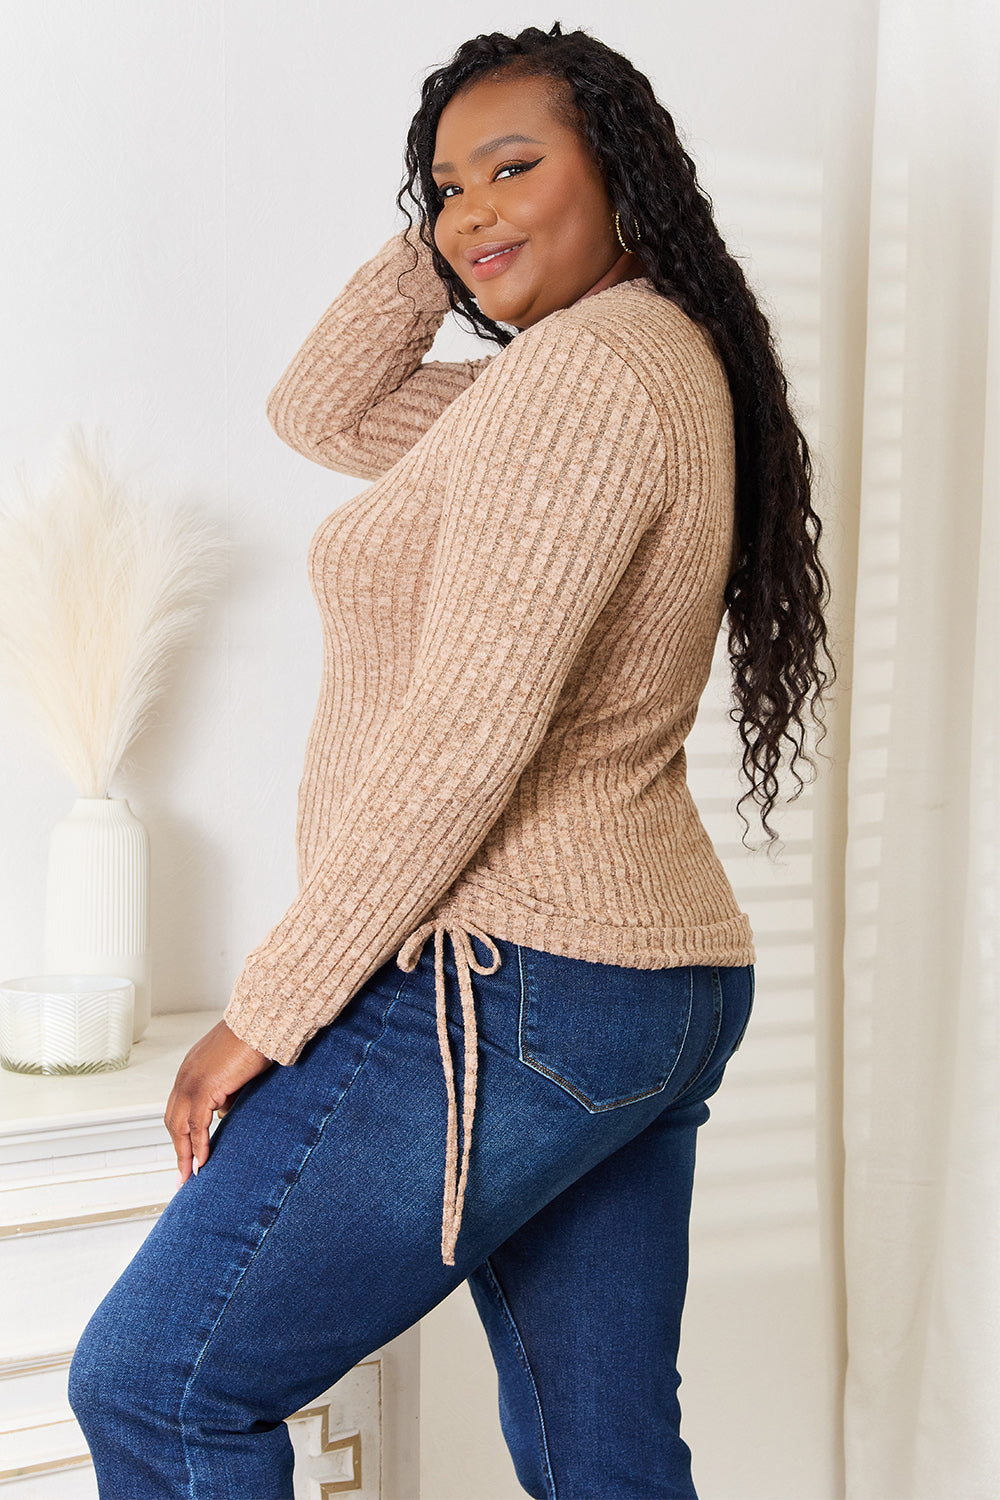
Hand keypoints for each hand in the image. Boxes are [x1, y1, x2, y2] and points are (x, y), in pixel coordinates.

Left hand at [164, 1020, 272, 1182]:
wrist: (261, 1021)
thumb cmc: (256, 1039)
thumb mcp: (236, 1069)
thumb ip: (226, 1090)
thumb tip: (223, 1111)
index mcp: (191, 1069)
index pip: (179, 1107)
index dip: (181, 1132)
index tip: (186, 1152)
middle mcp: (186, 1076)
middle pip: (172, 1119)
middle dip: (178, 1148)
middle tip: (184, 1172)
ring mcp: (192, 1081)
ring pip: (180, 1126)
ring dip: (184, 1153)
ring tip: (190, 1175)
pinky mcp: (204, 1087)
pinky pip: (196, 1125)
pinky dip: (197, 1146)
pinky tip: (202, 1161)